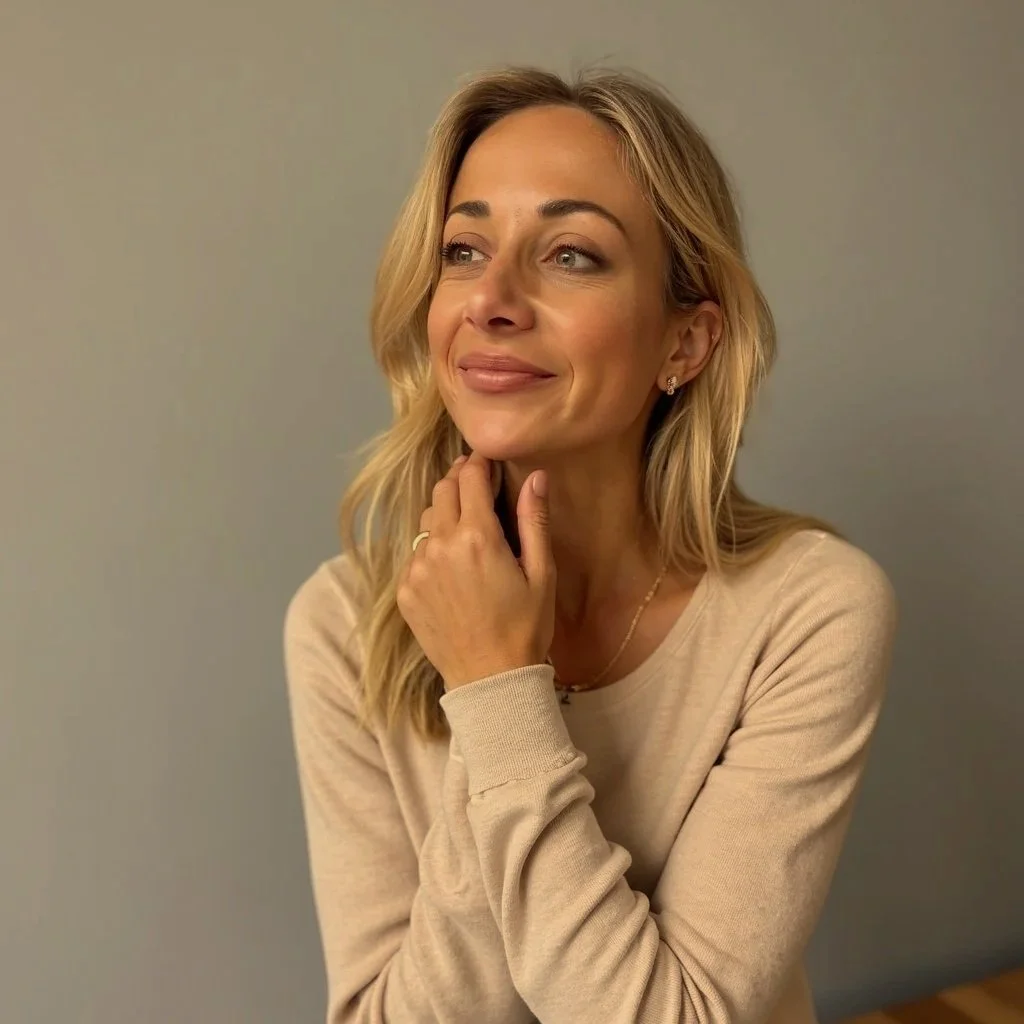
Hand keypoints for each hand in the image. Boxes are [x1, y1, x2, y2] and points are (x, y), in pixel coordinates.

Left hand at [397, 450, 555, 690]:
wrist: (490, 681)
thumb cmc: (525, 627)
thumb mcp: (541, 573)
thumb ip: (534, 520)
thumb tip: (537, 476)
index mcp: (477, 537)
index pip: (469, 478)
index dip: (478, 462)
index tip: (486, 458)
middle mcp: (440, 546)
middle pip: (441, 491)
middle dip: (458, 481)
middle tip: (475, 483)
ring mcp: (417, 569)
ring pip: (426, 521)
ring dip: (444, 515)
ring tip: (466, 529)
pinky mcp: (405, 590)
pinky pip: (416, 554)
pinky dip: (432, 549)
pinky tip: (453, 567)